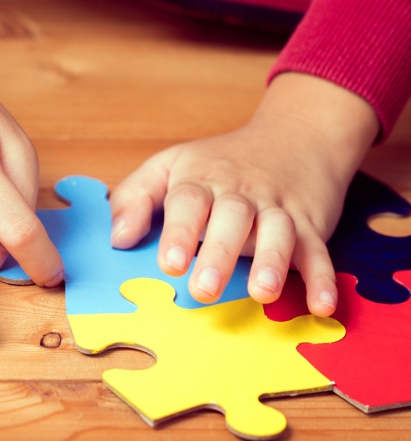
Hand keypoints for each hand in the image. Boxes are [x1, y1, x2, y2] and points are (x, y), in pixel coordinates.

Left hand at [110, 73, 378, 315]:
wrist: (295, 135)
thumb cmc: (221, 160)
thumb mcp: (172, 165)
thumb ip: (137, 196)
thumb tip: (118, 238)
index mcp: (202, 180)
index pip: (188, 202)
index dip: (179, 231)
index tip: (169, 263)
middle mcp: (241, 194)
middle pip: (231, 218)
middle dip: (218, 253)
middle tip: (204, 289)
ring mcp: (278, 209)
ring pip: (277, 232)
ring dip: (271, 261)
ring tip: (262, 292)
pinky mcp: (311, 225)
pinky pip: (318, 250)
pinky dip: (323, 277)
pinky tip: (322, 305)